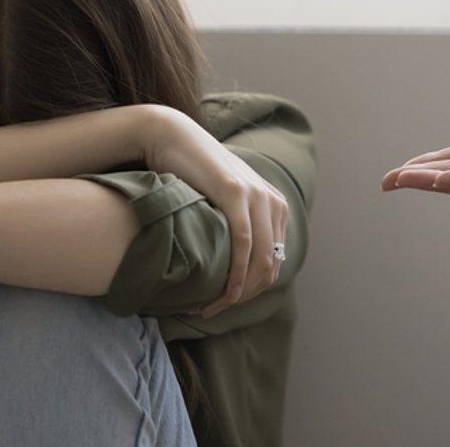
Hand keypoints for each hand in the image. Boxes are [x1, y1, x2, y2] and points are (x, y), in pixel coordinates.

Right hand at [143, 107, 287, 317]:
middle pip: (270, 266)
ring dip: (237, 292)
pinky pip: (244, 245)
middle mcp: (273, 202)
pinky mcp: (236, 194)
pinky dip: (235, 274)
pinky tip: (222, 293)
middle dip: (244, 296)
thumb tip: (232, 265)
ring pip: (260, 261)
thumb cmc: (190, 175)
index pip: (273, 262)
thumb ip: (235, 225)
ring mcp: (257, 196)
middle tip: (213, 312)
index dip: (251, 291)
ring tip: (210, 308)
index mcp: (276, 207)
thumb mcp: (221, 202)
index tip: (222, 305)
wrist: (173, 138)